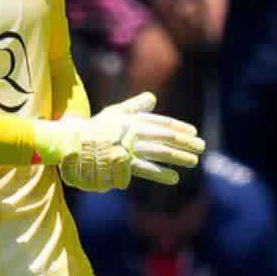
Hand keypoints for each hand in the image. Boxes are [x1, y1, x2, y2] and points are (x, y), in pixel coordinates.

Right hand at [38, 92, 202, 192]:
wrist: (74, 142)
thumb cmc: (96, 127)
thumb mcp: (116, 112)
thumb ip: (135, 106)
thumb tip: (152, 98)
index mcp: (134, 119)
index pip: (163, 122)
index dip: (179, 127)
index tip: (193, 132)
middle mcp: (134, 132)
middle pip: (166, 136)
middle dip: (185, 142)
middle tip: (202, 146)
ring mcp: (129, 147)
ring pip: (159, 151)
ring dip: (178, 157)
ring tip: (194, 161)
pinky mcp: (123, 163)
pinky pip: (146, 169)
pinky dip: (161, 173)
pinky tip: (174, 177)